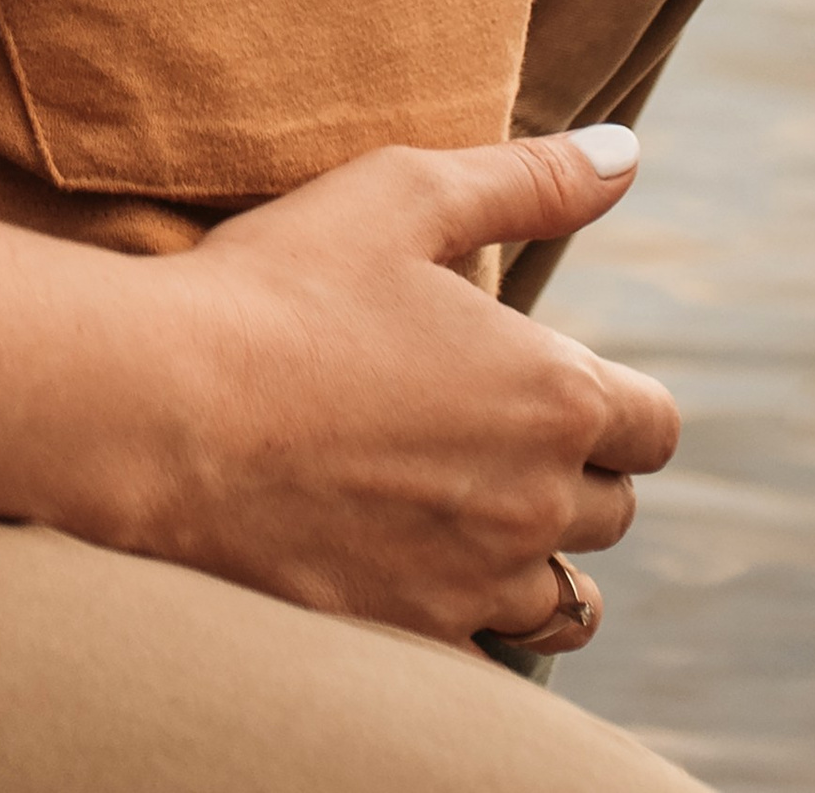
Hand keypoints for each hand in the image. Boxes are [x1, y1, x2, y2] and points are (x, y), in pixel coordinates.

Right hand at [100, 129, 675, 643]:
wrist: (162, 408)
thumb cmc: (281, 287)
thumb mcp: (404, 194)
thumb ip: (529, 180)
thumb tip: (626, 154)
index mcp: (552, 392)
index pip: (652, 425)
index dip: (616, 399)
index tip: (552, 378)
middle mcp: (536, 501)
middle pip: (614, 510)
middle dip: (576, 470)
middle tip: (491, 427)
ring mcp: (474, 580)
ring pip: (567, 598)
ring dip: (541, 556)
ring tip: (475, 511)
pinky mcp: (407, 633)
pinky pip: (488, 659)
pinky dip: (477, 624)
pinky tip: (426, 577)